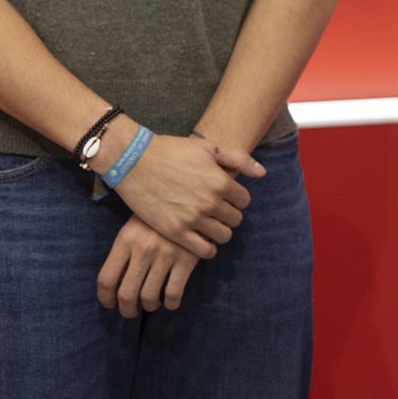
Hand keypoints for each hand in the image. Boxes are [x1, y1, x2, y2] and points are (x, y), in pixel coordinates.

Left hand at [97, 214, 199, 317]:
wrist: (191, 198)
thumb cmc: (157, 216)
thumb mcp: (135, 227)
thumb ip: (125, 253)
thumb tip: (118, 284)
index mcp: (126, 240)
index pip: (106, 279)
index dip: (105, 298)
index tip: (110, 304)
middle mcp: (143, 249)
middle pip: (127, 294)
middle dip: (127, 310)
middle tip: (130, 312)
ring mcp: (165, 255)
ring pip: (150, 297)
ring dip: (150, 306)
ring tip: (152, 303)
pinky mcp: (186, 260)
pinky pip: (174, 293)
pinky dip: (171, 303)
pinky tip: (171, 301)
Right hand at [100, 121, 264, 257]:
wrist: (135, 161)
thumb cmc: (172, 151)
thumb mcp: (209, 147)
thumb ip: (239, 159)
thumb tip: (262, 173)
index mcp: (221, 181)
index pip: (244, 201)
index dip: (237, 199)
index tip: (227, 197)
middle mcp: (209, 202)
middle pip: (235, 220)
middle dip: (229, 215)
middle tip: (218, 211)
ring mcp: (192, 219)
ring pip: (223, 236)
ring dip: (220, 231)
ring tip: (210, 224)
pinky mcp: (175, 231)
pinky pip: (204, 251)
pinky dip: (208, 248)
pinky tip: (202, 240)